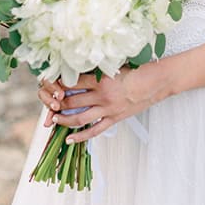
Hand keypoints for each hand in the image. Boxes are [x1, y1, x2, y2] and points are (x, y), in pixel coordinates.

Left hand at [36, 61, 171, 143]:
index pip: (72, 83)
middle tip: (48, 104)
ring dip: (64, 120)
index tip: (50, 84)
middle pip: (71, 101)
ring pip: (79, 118)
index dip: (58, 84)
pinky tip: (69, 139)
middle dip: (56, 104)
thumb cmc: (137, 69)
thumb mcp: (115, 66)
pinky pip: (94, 131)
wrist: (156, 81)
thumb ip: (98, 70)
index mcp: (101, 79)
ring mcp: (108, 109)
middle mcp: (102, 95)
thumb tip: (81, 70)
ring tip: (54, 120)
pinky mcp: (114, 119)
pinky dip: (80, 136)